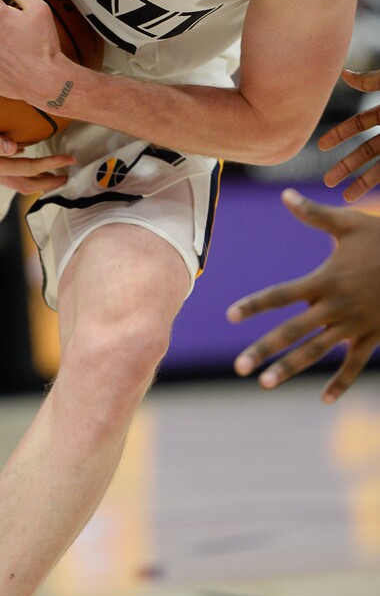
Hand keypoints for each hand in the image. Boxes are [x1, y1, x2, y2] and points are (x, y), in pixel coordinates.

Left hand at [227, 189, 379, 402]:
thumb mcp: (350, 223)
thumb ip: (315, 215)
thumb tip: (285, 196)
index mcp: (325, 280)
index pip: (281, 295)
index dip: (255, 305)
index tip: (230, 316)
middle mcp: (336, 306)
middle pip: (293, 331)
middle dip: (264, 350)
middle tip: (239, 367)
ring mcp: (354, 325)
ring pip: (317, 351)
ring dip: (291, 368)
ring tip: (265, 383)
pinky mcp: (372, 336)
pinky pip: (354, 364)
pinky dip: (341, 382)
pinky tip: (324, 399)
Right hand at [319, 68, 379, 201]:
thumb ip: (373, 81)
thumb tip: (344, 73)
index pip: (359, 125)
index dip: (340, 135)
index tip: (321, 146)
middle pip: (366, 151)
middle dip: (347, 167)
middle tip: (328, 182)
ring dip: (364, 182)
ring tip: (348, 198)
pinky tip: (375, 198)